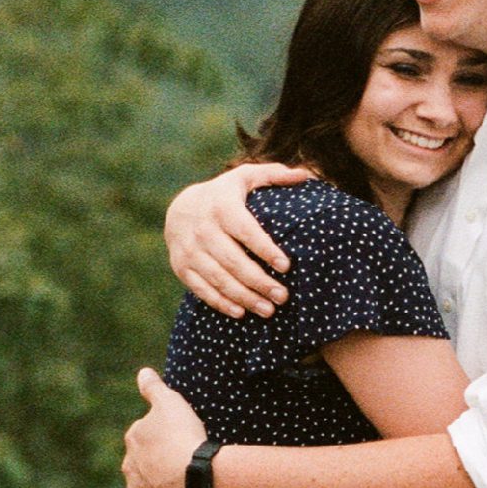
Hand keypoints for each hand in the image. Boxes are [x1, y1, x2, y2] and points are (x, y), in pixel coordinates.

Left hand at [122, 369, 208, 487]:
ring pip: (145, 486)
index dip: (163, 438)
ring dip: (158, 484)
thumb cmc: (183, 435)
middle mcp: (128, 464)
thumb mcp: (170, 402)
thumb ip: (154, 388)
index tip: (180, 440)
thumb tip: (143, 372)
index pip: (144, 436)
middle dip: (157, 463)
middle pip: (142, 462)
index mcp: (133, 437)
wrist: (193, 474)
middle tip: (182, 462)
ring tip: (182, 483)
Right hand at [164, 163, 313, 317]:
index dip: (265, 249)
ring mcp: (190, 251)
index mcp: (222, 206)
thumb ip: (274, 175)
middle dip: (259, 282)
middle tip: (283, 296)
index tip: (286, 266)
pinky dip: (222, 303)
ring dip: (245, 297)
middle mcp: (203, 229)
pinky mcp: (182, 268)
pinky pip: (202, 290)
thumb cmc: (225, 194)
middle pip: (234, 261)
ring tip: (269, 310)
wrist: (180, 209)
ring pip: (219, 279)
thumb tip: (306, 175)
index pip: (246, 230)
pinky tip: (242, 312)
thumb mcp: (245, 178)